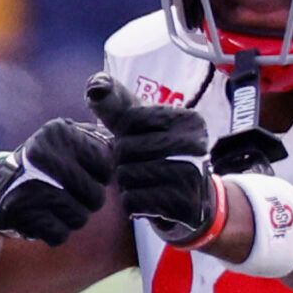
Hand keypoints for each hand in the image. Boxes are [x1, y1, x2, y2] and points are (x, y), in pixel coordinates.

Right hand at [0, 118, 114, 246]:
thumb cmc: (46, 166)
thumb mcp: (68, 140)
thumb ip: (99, 139)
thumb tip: (127, 146)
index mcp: (58, 132)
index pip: (105, 167)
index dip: (99, 177)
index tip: (84, 173)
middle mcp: (42, 155)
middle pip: (95, 197)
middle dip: (88, 202)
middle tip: (69, 193)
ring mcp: (29, 184)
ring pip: (80, 218)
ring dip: (72, 218)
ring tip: (55, 205)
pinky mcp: (19, 212)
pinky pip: (60, 235)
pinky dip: (55, 232)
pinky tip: (42, 217)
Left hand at [85, 73, 222, 245]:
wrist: (191, 200)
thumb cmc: (159, 155)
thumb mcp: (139, 126)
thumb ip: (116, 105)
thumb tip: (95, 86)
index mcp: (190, 120)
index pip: (130, 119)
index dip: (123, 134)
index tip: (142, 142)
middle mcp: (197, 145)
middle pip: (127, 149)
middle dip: (124, 161)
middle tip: (143, 167)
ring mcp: (194, 177)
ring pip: (128, 175)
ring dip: (127, 184)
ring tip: (146, 184)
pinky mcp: (185, 206)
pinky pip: (134, 201)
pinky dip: (133, 203)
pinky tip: (148, 202)